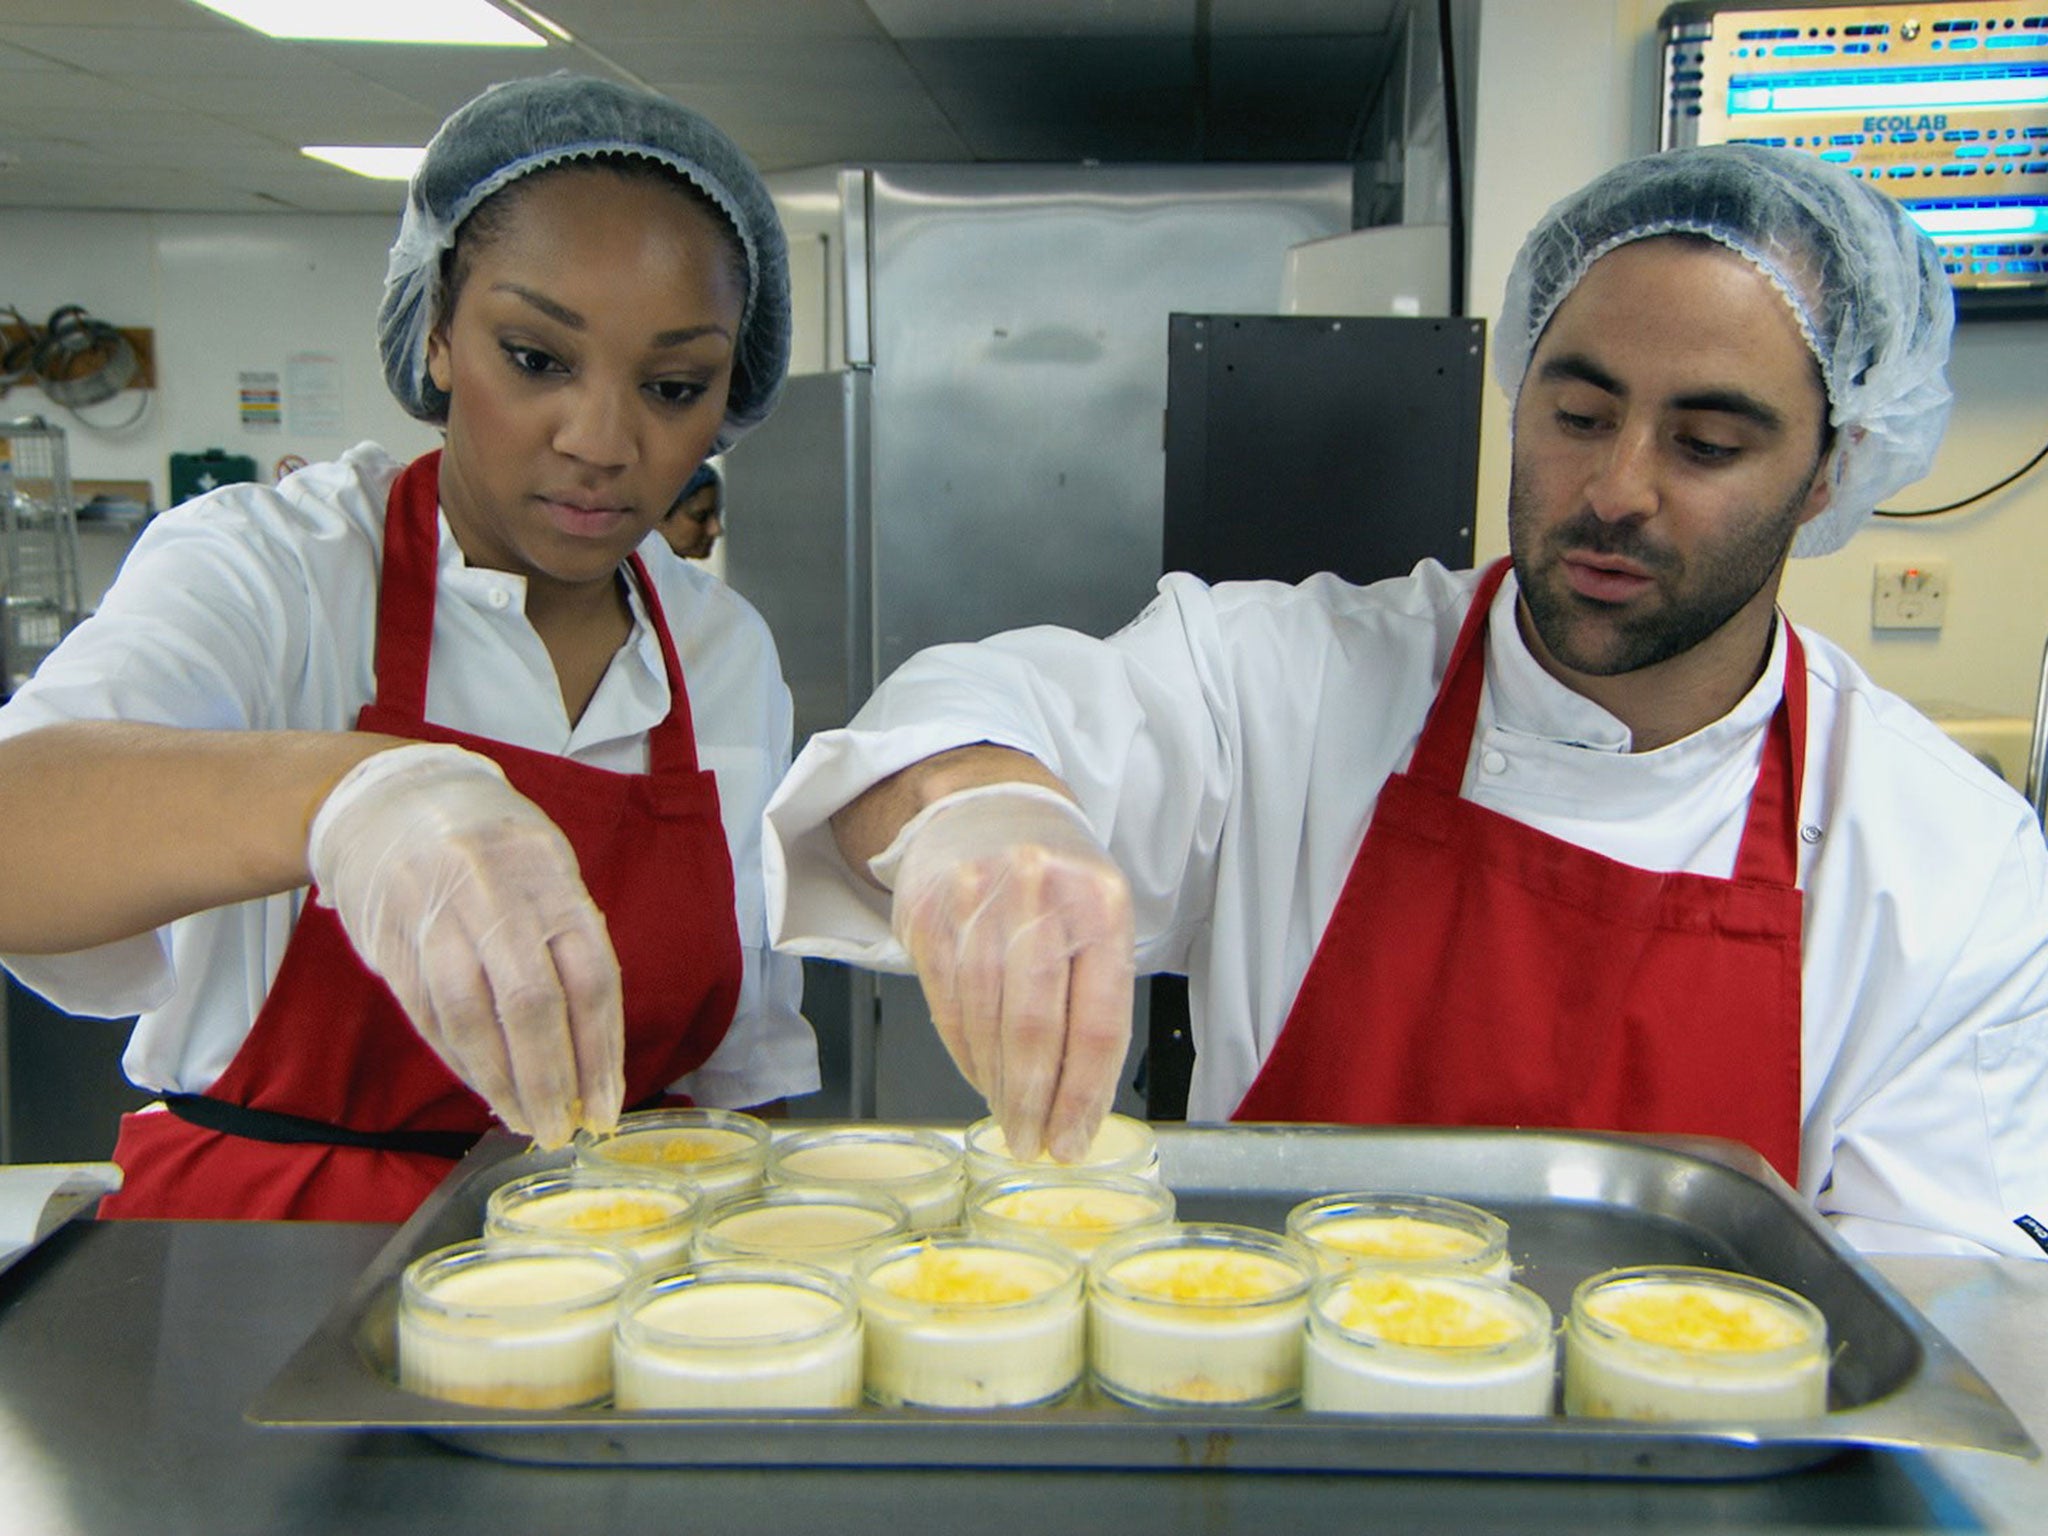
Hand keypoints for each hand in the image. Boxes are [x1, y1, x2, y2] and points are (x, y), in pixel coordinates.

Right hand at [307, 743, 623, 1147]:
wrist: (388, 798)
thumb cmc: (490, 844)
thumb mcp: (546, 868)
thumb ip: (569, 943)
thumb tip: (592, 1045)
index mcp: (551, 880)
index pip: (590, 978)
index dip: (601, 1051)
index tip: (606, 1106)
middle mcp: (495, 898)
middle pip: (531, 1005)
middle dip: (550, 1079)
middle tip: (560, 1130)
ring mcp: (436, 919)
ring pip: (470, 1018)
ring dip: (499, 1082)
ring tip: (523, 1120)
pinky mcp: (390, 942)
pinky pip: (428, 1015)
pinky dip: (460, 1059)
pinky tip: (483, 1085)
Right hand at [877, 784, 1133, 1162]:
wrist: (982, 805)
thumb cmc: (1054, 876)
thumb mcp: (1099, 918)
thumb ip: (1097, 999)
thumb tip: (1082, 1103)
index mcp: (1101, 903)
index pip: (1097, 1020)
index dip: (1084, 1094)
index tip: (1073, 1141)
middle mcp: (1040, 897)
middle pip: (1035, 1028)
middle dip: (1035, 1102)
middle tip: (1034, 1144)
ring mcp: (978, 902)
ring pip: (985, 1022)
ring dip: (997, 1085)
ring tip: (1010, 1118)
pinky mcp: (929, 914)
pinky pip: (946, 1005)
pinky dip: (964, 1052)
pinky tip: (980, 1074)